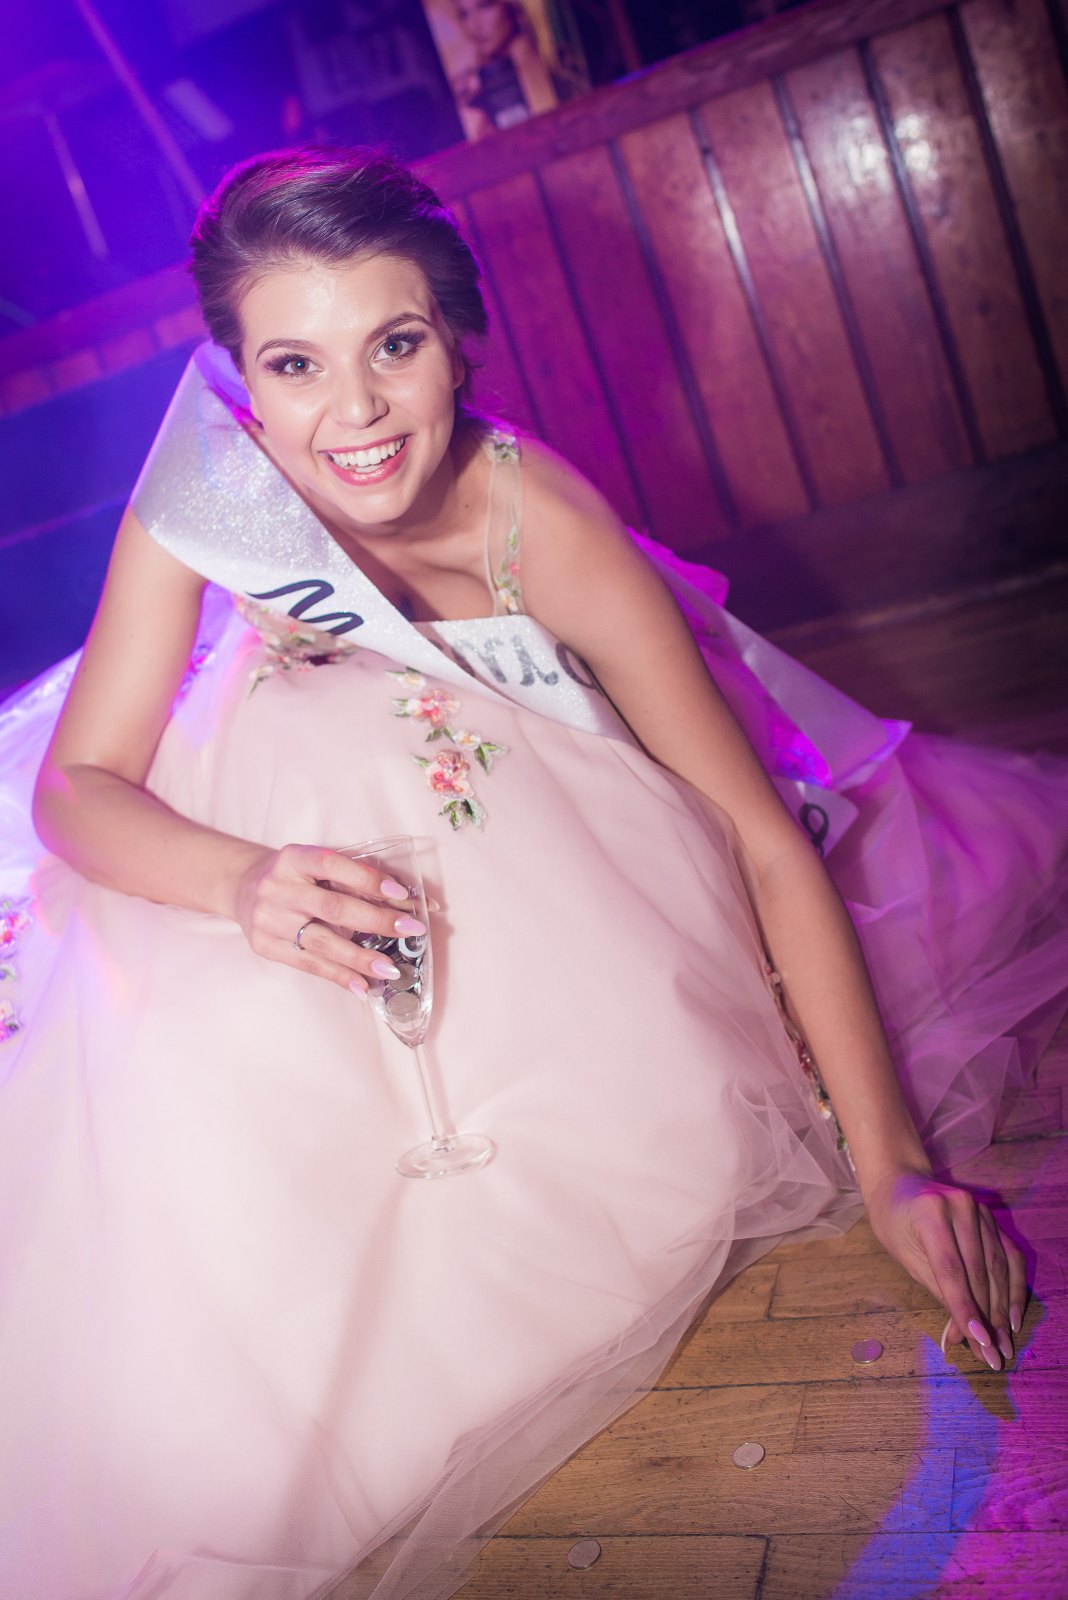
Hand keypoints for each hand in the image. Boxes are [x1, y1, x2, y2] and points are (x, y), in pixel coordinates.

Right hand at [231, 842, 426, 992]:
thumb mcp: (315, 865)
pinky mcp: (266, 946)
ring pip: (322, 942)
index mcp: (294, 858)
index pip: (334, 866)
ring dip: (361, 958)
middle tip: (411, 930)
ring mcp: (269, 919)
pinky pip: (308, 964)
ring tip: (391, 969)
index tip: (400, 893)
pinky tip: (362, 985)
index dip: (368, 879)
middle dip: (377, 920)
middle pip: (334, 907)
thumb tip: (405, 900)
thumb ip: (352, 878)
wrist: (243, 887)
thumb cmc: (295, 875)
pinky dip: (338, 976)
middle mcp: (278, 887)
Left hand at [864, 1167, 1027, 1370]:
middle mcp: (960, 1207)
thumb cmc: (894, 1221)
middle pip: (979, 1272)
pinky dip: (1013, 1288)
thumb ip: (937, 1290)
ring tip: (1001, 1345)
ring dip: (1001, 1311)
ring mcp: (980, 1209)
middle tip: (990, 1356)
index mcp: (930, 1213)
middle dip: (985, 1319)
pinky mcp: (992, 1217)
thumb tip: (961, 1336)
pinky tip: (1012, 1317)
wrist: (900, 1181)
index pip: (952, 1270)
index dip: (966, 1309)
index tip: (979, 1344)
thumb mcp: (905, 1255)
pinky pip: (1009, 1256)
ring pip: (998, 1268)